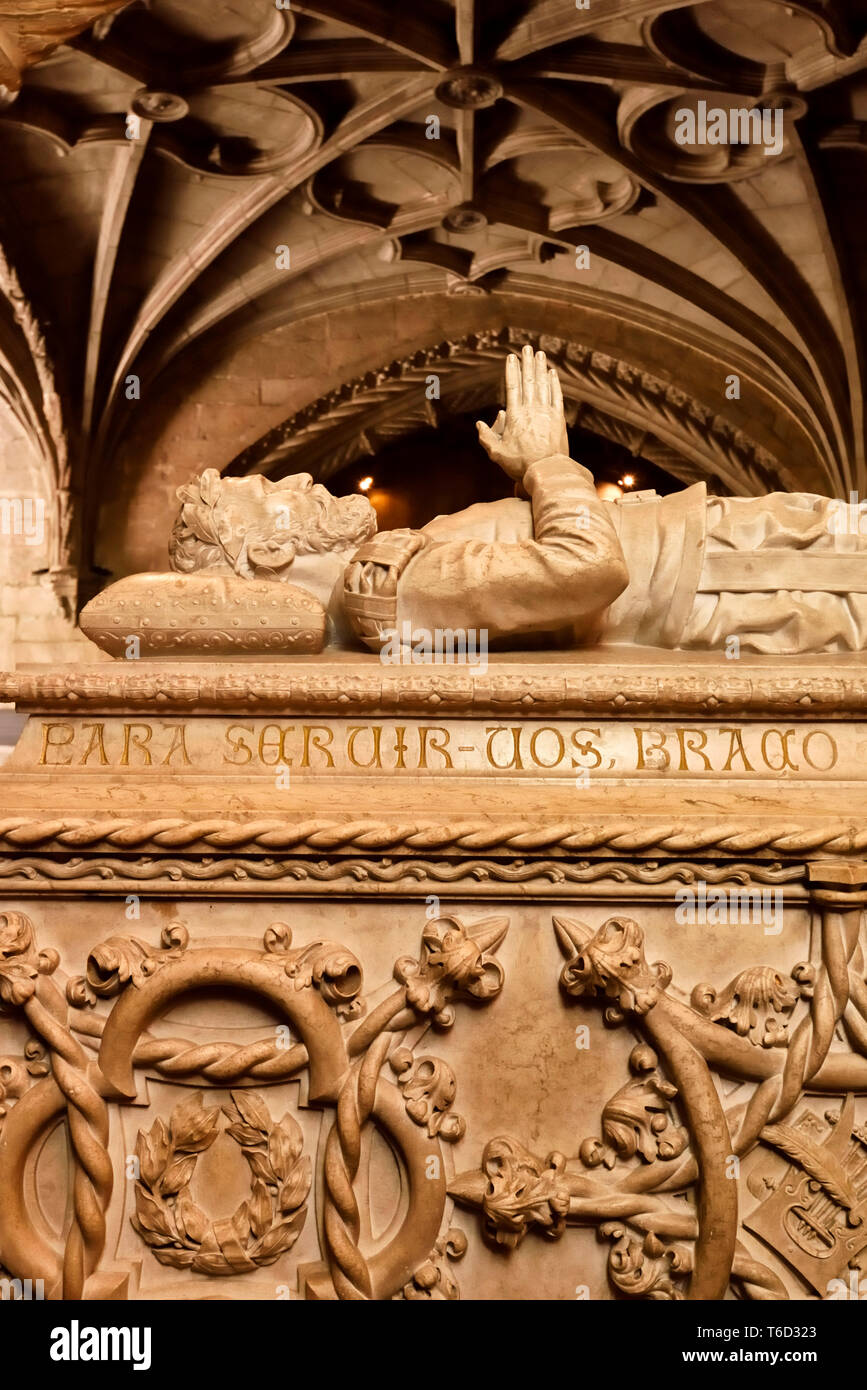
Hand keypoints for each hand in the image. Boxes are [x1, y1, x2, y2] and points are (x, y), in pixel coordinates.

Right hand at [476, 345, 569, 480]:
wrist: (547, 472)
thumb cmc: (520, 465)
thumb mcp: (497, 454)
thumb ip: (486, 437)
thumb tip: (479, 424)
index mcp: (515, 416)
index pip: (512, 386)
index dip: (512, 370)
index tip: (511, 357)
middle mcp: (531, 410)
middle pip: (529, 380)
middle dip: (527, 362)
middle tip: (527, 347)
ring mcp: (547, 413)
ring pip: (543, 385)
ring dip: (541, 368)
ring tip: (540, 354)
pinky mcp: (559, 419)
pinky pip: (556, 396)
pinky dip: (554, 383)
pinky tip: (553, 373)